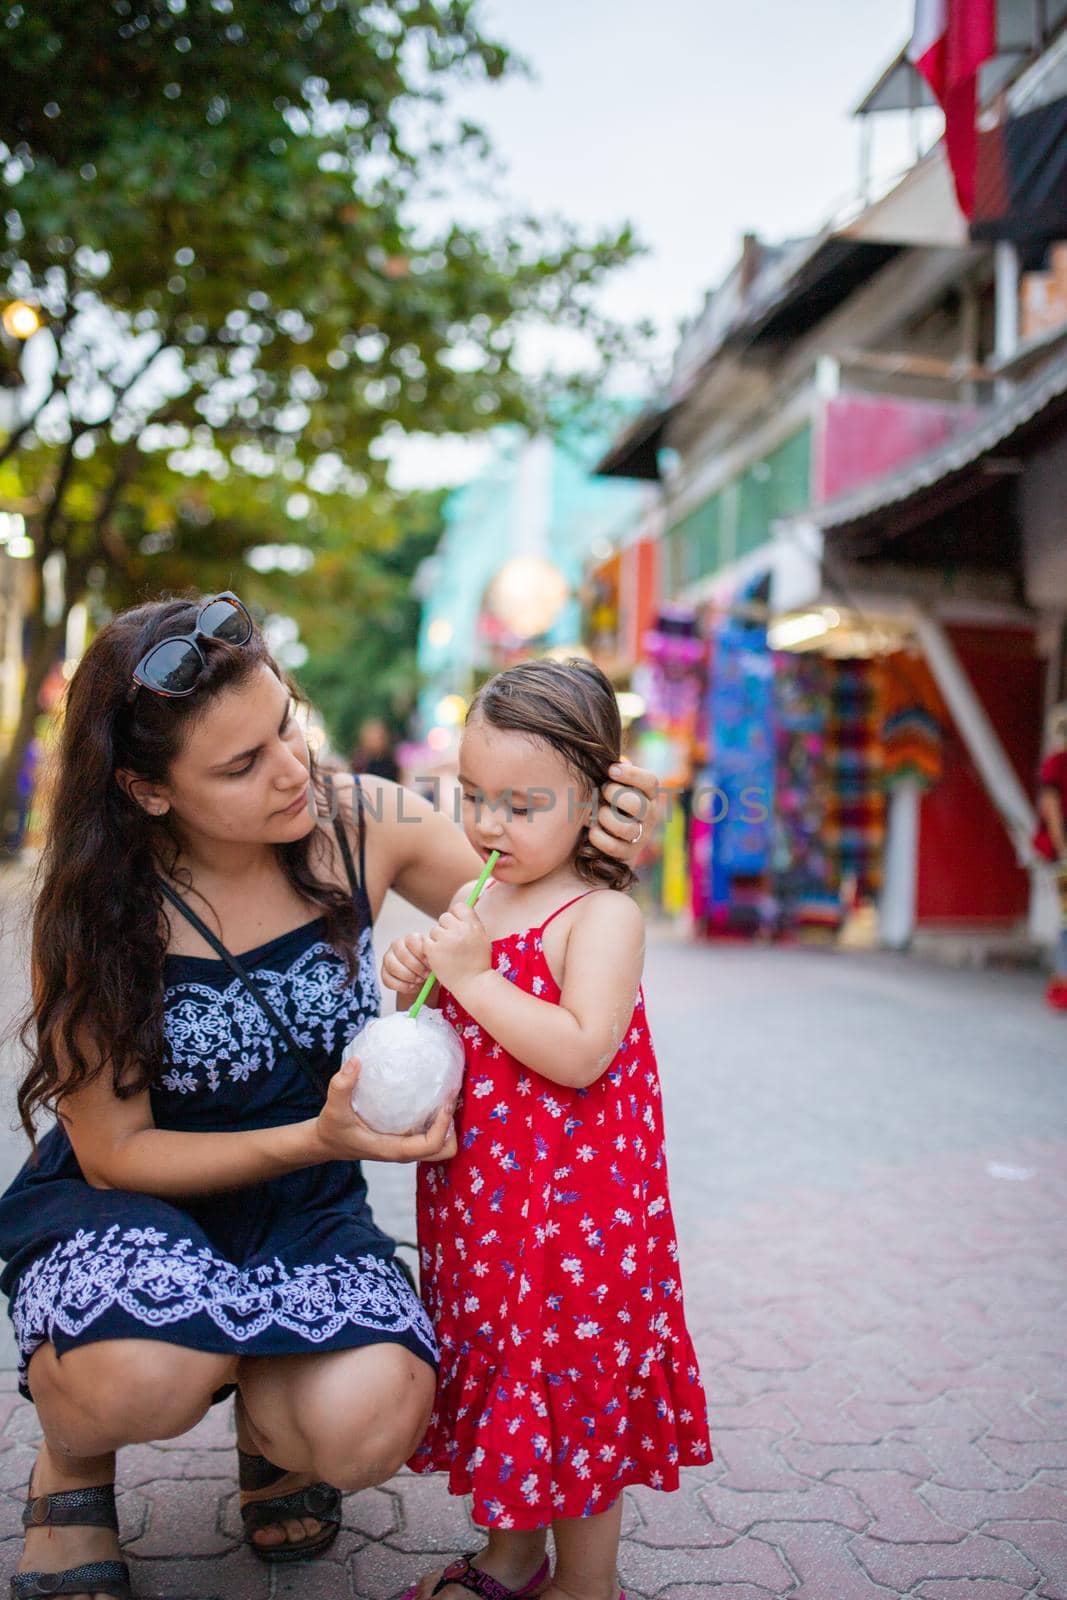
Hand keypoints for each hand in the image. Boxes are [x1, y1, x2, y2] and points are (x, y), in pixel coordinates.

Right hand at [315, 1059, 457, 1163]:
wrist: (326, 1143)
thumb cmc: (332, 1129)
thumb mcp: (333, 1108)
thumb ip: (341, 1086)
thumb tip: (356, 1061)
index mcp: (392, 1150)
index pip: (431, 1145)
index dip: (444, 1125)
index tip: (445, 1100)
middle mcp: (403, 1151)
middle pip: (444, 1151)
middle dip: (452, 1129)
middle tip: (448, 1100)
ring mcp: (405, 1147)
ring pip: (440, 1145)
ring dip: (448, 1125)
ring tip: (444, 1097)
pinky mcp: (403, 1140)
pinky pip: (430, 1135)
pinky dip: (437, 1122)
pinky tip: (431, 1098)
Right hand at [381, 932, 429, 993]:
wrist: (422, 977)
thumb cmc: (428, 965)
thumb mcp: (432, 958)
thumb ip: (432, 957)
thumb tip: (434, 963)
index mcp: (411, 938)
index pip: (412, 940)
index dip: (421, 952)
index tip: (430, 963)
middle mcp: (397, 945)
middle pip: (402, 953)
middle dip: (415, 967)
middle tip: (426, 975)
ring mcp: (388, 958)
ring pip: (392, 966)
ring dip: (407, 976)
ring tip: (419, 981)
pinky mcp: (384, 972)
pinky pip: (388, 979)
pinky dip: (401, 986)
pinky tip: (412, 987)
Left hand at [425, 900, 491, 992]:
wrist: (474, 984)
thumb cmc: (479, 962)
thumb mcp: (482, 938)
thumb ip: (471, 923)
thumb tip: (459, 910)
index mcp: (473, 925)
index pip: (459, 907)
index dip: (457, 917)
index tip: (458, 927)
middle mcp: (460, 930)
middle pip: (444, 917)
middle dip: (446, 928)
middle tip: (451, 943)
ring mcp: (446, 940)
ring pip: (434, 930)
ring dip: (438, 940)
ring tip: (448, 954)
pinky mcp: (433, 950)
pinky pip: (426, 942)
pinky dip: (430, 950)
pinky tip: (440, 958)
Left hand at [592, 760, 658, 862]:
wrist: (601, 835)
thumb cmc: (606, 799)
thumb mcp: (612, 782)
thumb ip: (614, 771)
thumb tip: (615, 761)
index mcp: (649, 794)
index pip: (650, 782)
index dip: (631, 775)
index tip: (611, 770)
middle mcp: (650, 815)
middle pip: (637, 804)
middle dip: (614, 796)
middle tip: (602, 792)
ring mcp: (641, 836)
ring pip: (626, 827)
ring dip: (605, 818)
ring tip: (596, 813)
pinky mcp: (628, 854)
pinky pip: (613, 846)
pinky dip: (598, 837)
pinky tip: (591, 830)